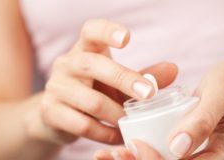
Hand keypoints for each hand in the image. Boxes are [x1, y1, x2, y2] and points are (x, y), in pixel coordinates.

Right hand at [24, 19, 177, 144]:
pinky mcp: (50, 112)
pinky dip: (105, 133)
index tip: (127, 38)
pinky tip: (118, 136)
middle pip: (93, 65)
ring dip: (117, 115)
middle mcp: (66, 64)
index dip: (107, 31)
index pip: (91, 31)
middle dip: (124, 79)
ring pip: (91, 101)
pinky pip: (83, 125)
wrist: (55, 114)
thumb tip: (173, 70)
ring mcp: (56, 88)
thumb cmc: (92, 91)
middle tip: (148, 93)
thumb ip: (141, 75)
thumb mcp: (115, 81)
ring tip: (133, 122)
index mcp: (83, 50)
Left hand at [94, 60, 223, 159]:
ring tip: (107, 155)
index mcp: (221, 157)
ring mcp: (193, 157)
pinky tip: (117, 150)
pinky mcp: (182, 149)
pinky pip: (160, 155)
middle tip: (113, 154)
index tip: (135, 145)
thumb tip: (177, 148)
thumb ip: (202, 121)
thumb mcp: (220, 96)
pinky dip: (137, 155)